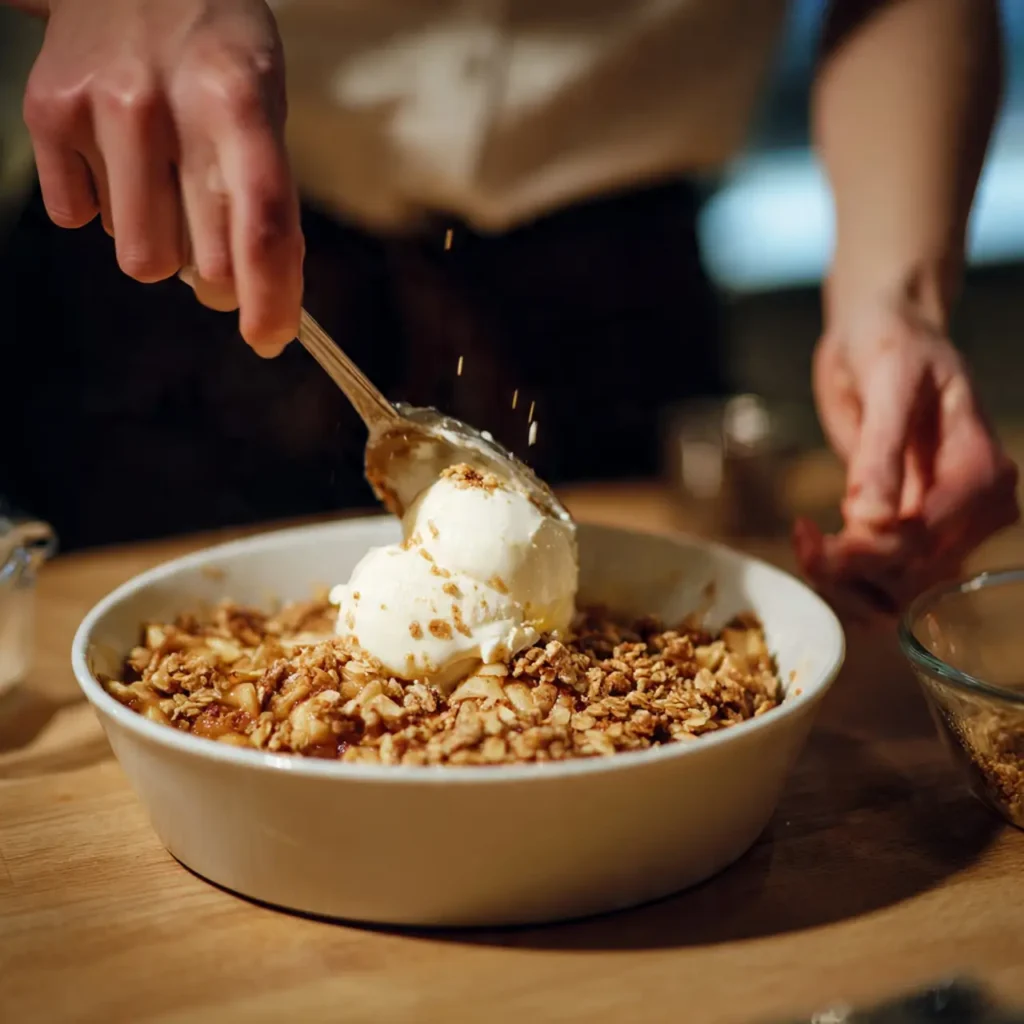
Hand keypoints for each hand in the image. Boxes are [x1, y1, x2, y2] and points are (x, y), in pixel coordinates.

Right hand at [22, 0, 302, 354]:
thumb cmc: (215, 54)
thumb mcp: (264, 108)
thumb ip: (265, 201)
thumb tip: (261, 303)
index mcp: (240, 103)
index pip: (263, 226)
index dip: (271, 297)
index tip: (270, 339)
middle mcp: (165, 104)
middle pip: (202, 263)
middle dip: (219, 280)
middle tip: (218, 251)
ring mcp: (100, 108)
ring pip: (142, 258)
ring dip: (160, 243)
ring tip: (161, 180)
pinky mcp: (46, 112)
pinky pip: (78, 220)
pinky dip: (103, 207)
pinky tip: (116, 155)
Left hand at [794, 298, 1018, 622]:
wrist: (884, 336)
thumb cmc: (893, 347)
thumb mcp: (889, 385)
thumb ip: (881, 453)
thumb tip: (873, 522)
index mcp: (981, 473)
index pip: (924, 542)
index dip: (865, 553)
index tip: (810, 536)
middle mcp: (975, 510)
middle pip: (912, 577)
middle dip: (850, 572)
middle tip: (803, 539)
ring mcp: (946, 527)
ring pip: (899, 593)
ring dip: (847, 586)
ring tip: (807, 544)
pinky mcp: (914, 534)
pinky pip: (884, 581)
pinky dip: (848, 580)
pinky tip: (817, 545)